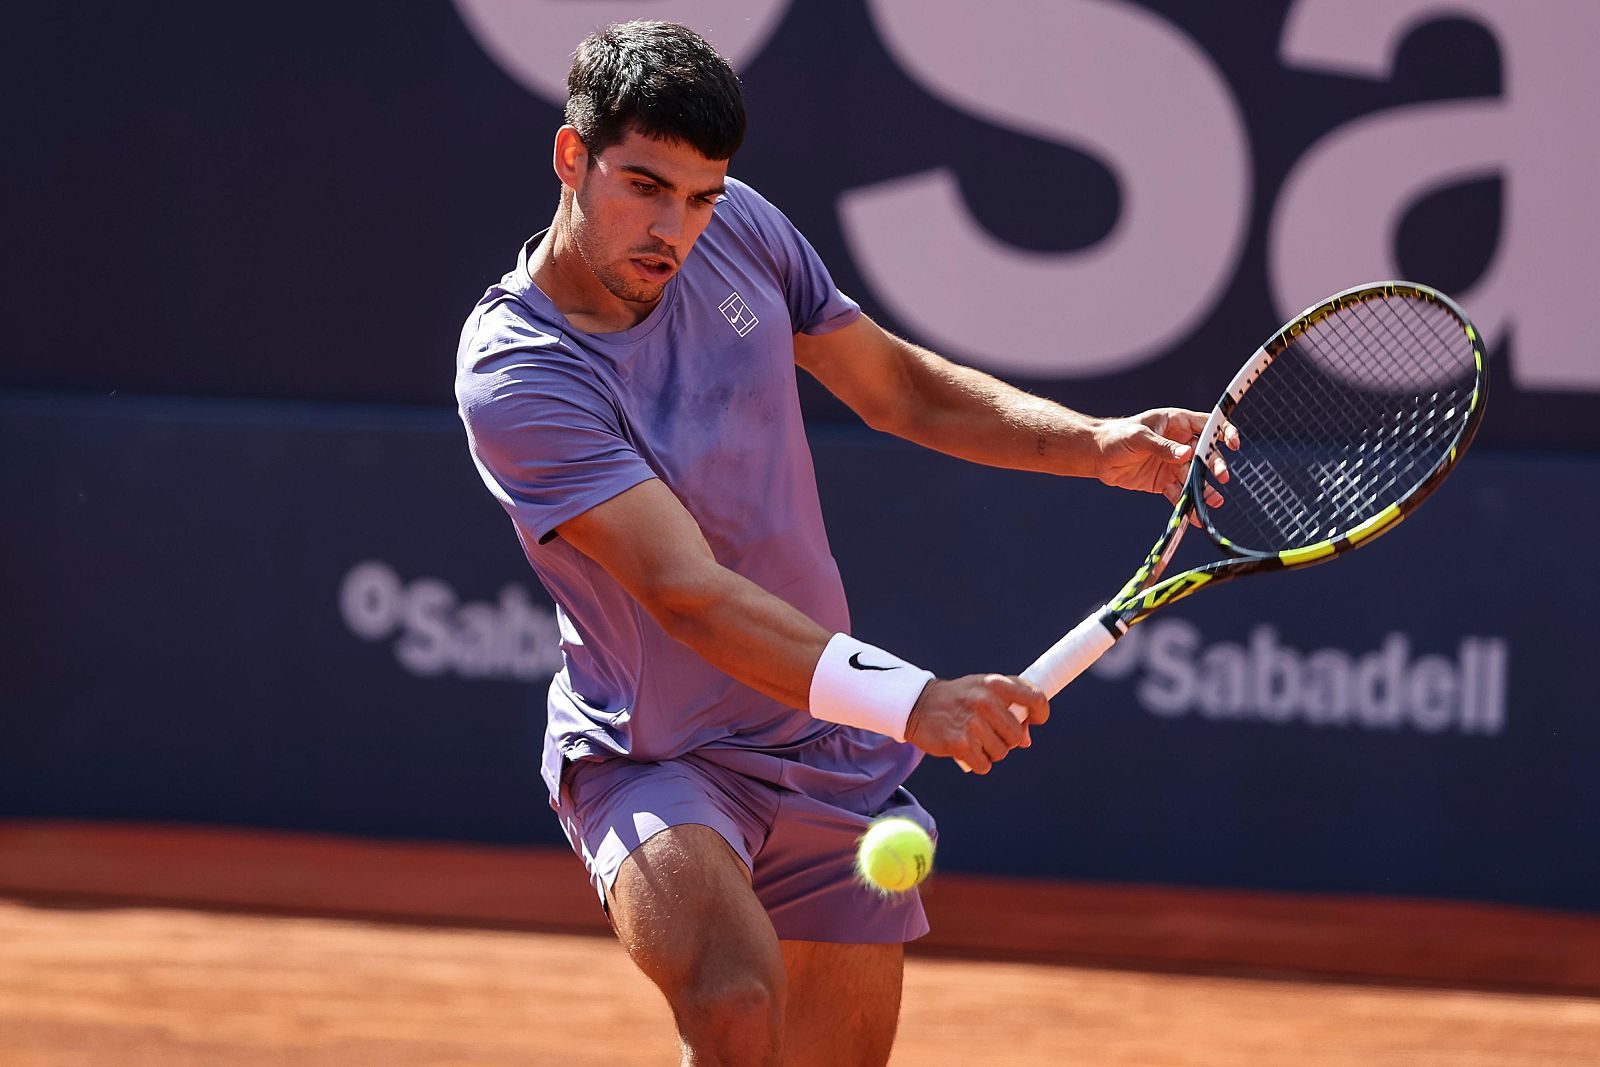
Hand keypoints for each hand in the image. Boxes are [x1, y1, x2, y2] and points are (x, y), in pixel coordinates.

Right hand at [904, 674, 1048, 773]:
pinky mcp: (960, 744)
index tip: (1033, 720)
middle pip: (1017, 736)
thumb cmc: (958, 698)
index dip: (1040, 714)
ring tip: (974, 738)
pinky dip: (977, 761)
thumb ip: (1010, 707)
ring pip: (1001, 753)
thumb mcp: (984, 690)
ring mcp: (972, 723)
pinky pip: (984, 765)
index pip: (1037, 700)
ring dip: (990, 751)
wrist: (917, 704)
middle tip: (990, 731)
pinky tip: (965, 748)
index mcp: (996, 684)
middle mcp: (986, 701)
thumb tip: (1027, 740)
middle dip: (1007, 739)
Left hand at [1093, 407, 1239, 510]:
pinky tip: (1196, 517)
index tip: (1233, 444)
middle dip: (1215, 465)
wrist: (1096, 456)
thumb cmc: (1117, 436)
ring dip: (1205, 489)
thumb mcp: (1139, 437)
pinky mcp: (1164, 482)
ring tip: (1214, 502)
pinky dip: (1187, 504)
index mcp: (1177, 424)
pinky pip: (1180, 493)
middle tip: (1222, 476)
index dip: (1224, 432)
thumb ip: (1162, 446)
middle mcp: (1180, 444)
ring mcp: (1173, 464)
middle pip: (1205, 455)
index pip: (1208, 425)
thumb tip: (1186, 454)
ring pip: (1195, 477)